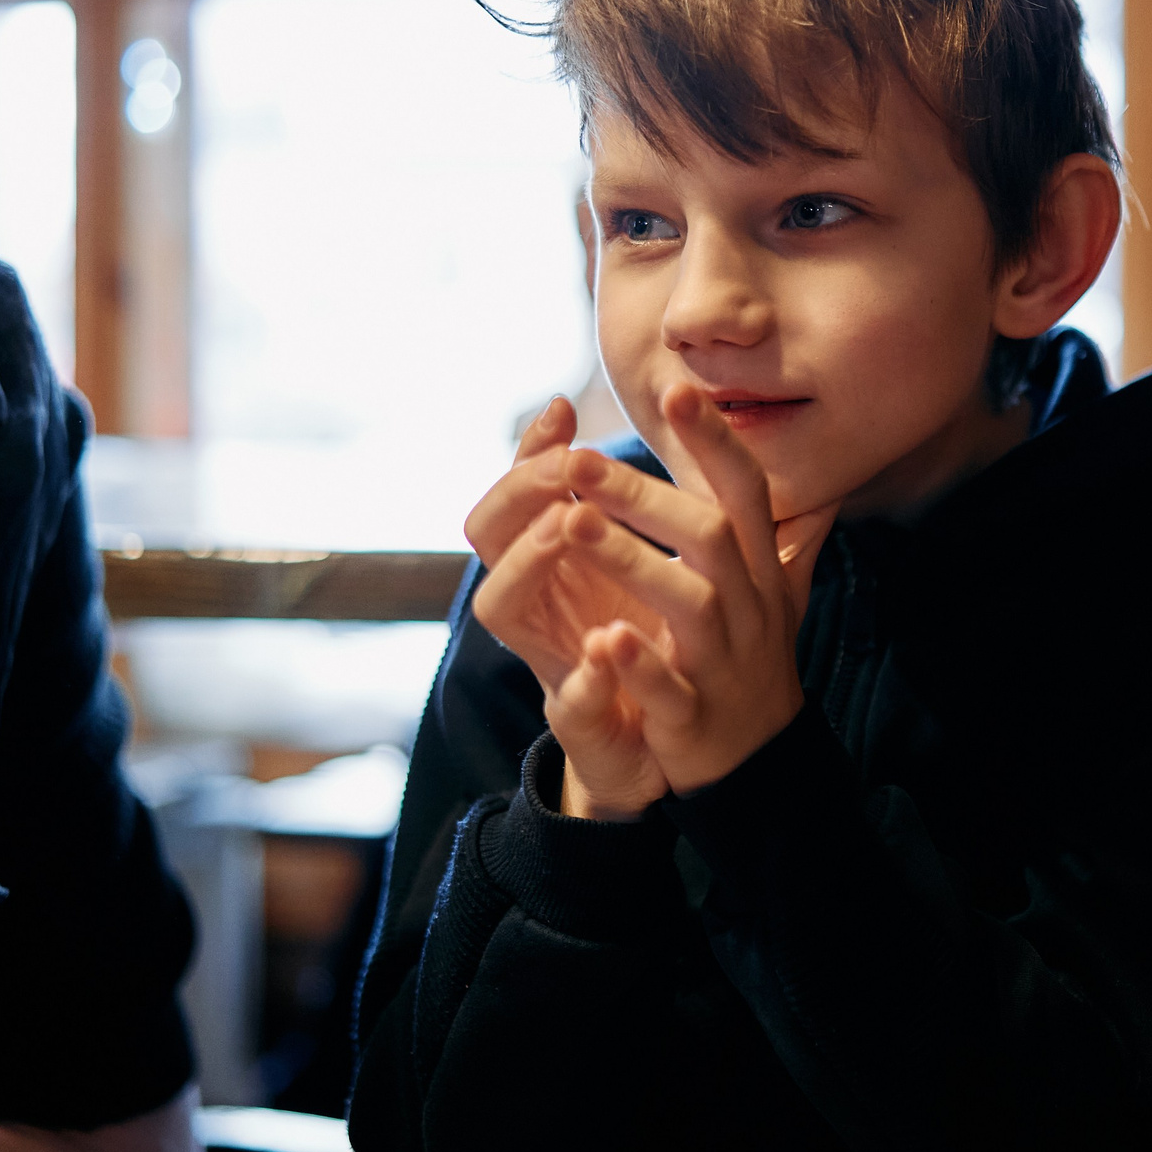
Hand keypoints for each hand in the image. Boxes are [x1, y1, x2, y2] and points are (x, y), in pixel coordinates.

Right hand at [462, 397, 670, 819]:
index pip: (514, 493)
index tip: (563, 411)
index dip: (528, 452)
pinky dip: (586, 672)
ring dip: (530, 560)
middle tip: (570, 463)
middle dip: (522, 491)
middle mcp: (535, 603)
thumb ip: (601, 493)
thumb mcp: (626, 555)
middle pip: (489, 533)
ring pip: (501, 605)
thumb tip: (564, 408)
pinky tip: (608, 642)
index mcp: (550, 561)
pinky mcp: (580, 721)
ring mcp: (549, 660)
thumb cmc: (637, 634)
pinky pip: (570, 698)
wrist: (662, 744)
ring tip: (566, 522)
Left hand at [544, 384, 838, 795]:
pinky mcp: (694, 716)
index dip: (718, 442)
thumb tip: (823, 484)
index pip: (747, 492)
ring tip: (571, 523)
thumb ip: (792, 536)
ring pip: (689, 603)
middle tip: (579, 461)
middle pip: (711, 537)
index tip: (677, 390)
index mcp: (760, 571)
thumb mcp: (781, 593)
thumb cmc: (754, 660)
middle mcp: (749, 608)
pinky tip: (600, 636)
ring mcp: (724, 662)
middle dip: (646, 495)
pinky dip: (636, 664)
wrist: (760, 763)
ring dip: (632, 560)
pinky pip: (667, 688)